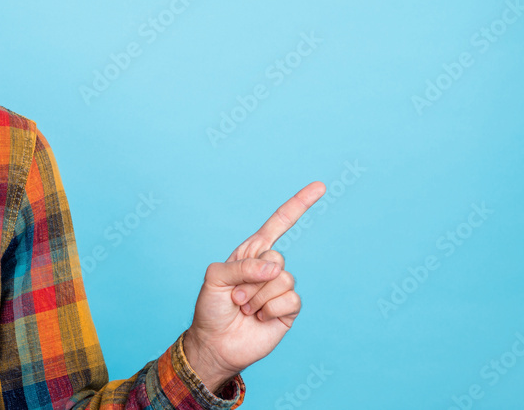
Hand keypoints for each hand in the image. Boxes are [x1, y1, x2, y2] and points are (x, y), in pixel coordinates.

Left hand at [182, 181, 325, 391]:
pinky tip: (259, 318)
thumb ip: (241, 267)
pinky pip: (290, 300)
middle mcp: (268, 267)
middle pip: (277, 256)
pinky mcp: (288, 310)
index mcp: (250, 253)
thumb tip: (275, 268)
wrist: (215, 343)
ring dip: (258, 297)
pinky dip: (270, 310)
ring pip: (283, 280)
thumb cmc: (211, 308)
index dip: (298, 205)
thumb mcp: (215, 278)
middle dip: (251, 278)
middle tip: (236, 296)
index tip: (319, 187)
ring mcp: (279, 288)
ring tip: (245, 309)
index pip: (278, 224)